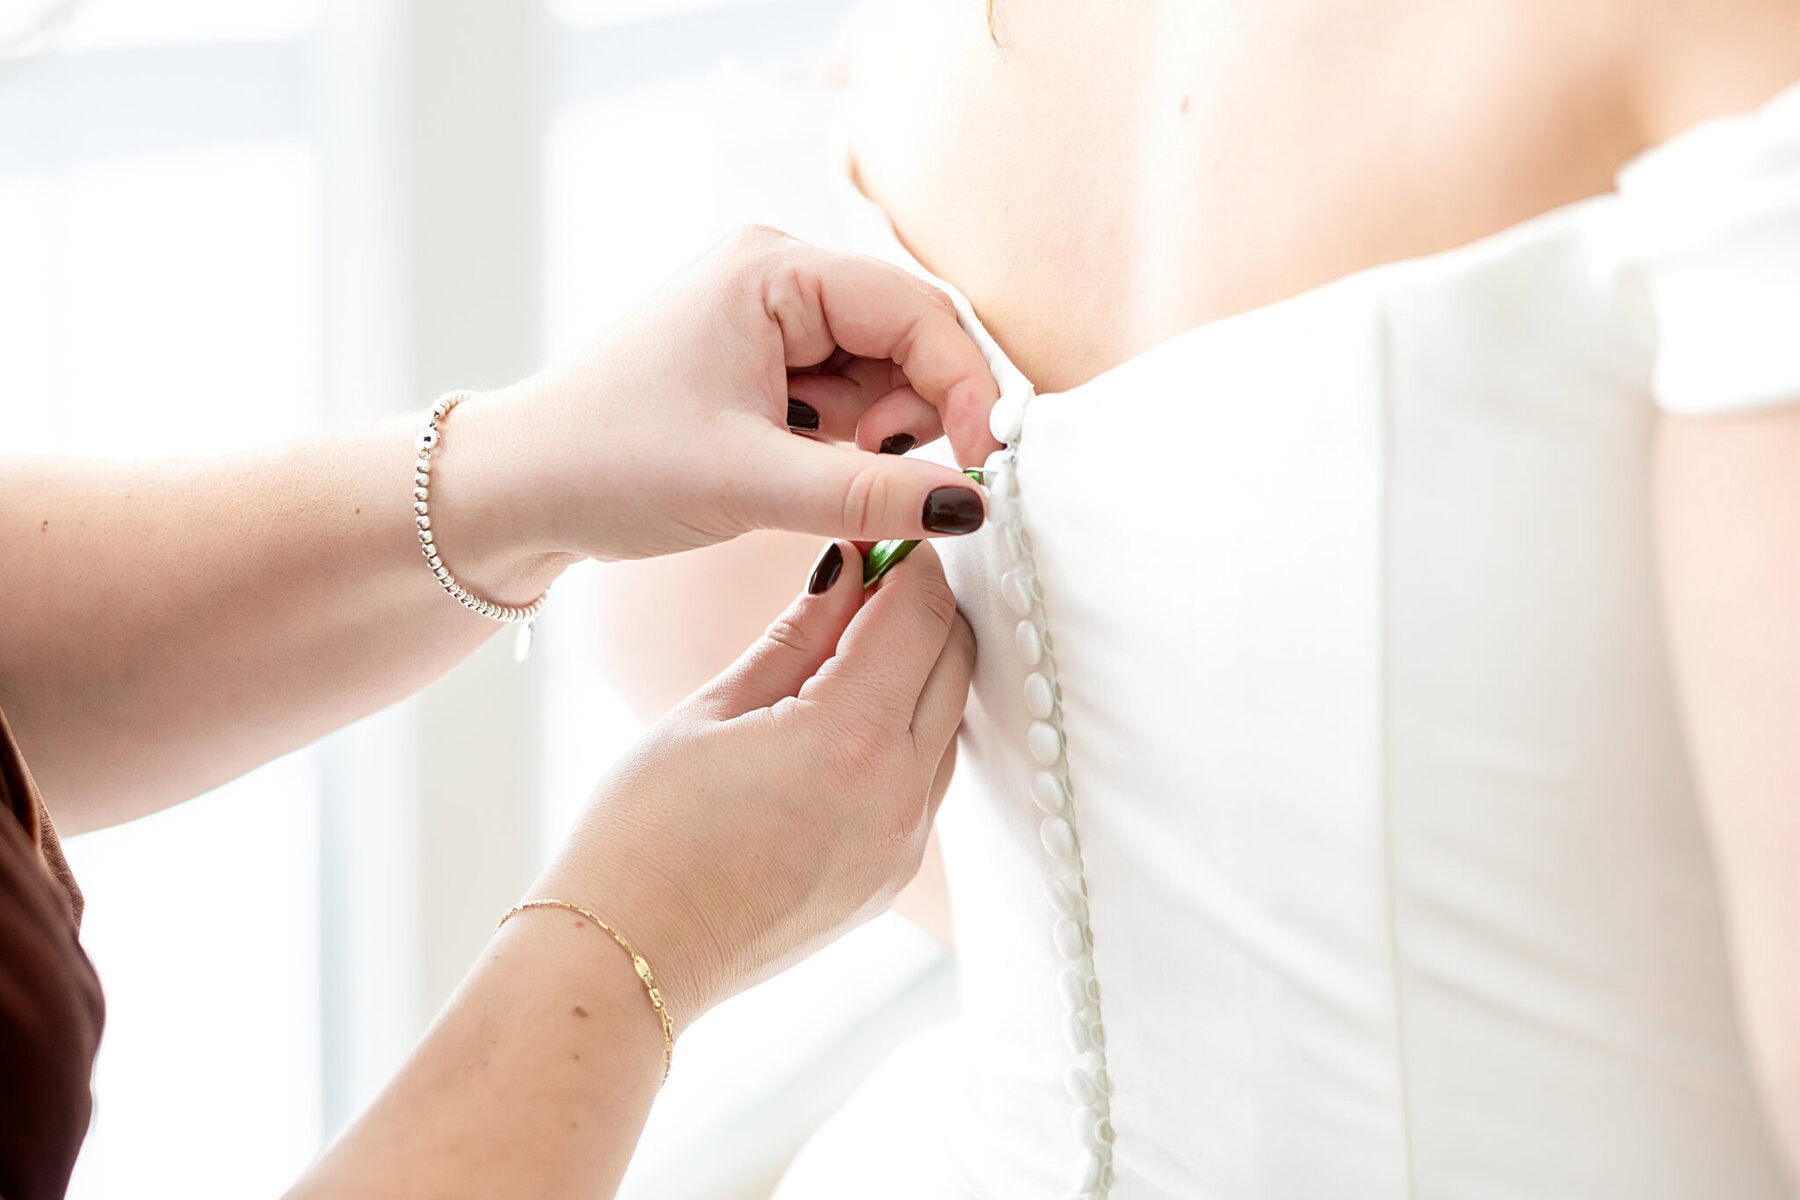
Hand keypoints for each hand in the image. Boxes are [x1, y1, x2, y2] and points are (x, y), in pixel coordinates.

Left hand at [429, 227, 1003, 593]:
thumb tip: (973, 506)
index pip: (917, 310)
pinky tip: (807, 477)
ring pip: (879, 373)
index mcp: (773, 269)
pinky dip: (848, 443)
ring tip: (826, 482)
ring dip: (881, 434)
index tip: (982, 466)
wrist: (512, 490)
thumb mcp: (751, 484)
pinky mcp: (758, 363)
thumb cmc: (609, 466)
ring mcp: (767, 319)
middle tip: (896, 484)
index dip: (965, 386)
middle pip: (907, 336)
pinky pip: (842, 395)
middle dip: (920, 414)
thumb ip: (871, 495)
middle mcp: (776, 276)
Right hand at [530, 540, 974, 1026]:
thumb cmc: (643, 835)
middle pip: (956, 660)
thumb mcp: (710, 711)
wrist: (631, 960)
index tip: (876, 535)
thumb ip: (796, 635)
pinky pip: (929, 778)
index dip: (905, 559)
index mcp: (850, 739)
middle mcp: (899, 795)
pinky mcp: (893, 876)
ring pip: (950, 719)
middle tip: (867, 578)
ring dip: (921, 669)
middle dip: (922, 606)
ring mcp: (905, 844)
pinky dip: (908, 729)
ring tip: (850, 646)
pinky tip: (848, 716)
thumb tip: (849, 566)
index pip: (920, 613)